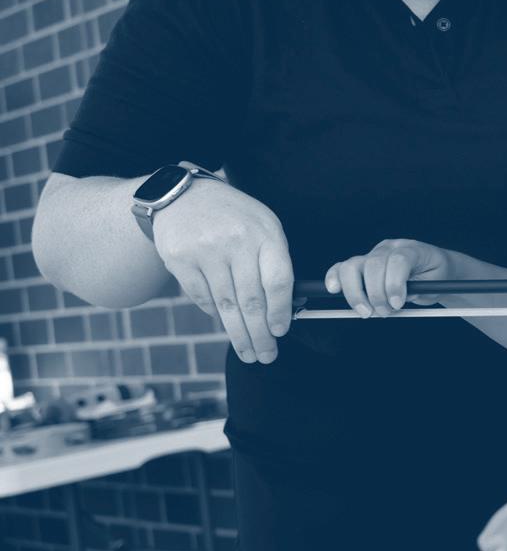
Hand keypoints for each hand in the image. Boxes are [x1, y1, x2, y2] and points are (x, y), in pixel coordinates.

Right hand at [151, 179, 292, 364]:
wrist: (182, 195)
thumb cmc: (234, 216)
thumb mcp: (264, 226)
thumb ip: (274, 261)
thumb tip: (282, 308)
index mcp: (265, 233)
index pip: (277, 281)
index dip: (280, 312)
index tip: (281, 332)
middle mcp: (236, 242)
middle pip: (252, 300)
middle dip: (260, 334)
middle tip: (266, 356)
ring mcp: (206, 251)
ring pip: (226, 304)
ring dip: (238, 334)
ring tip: (248, 352)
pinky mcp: (180, 259)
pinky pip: (202, 297)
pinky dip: (214, 314)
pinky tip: (224, 323)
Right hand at [324, 239, 451, 316]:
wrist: (435, 268)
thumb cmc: (435, 276)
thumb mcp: (435, 285)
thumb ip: (417, 291)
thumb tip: (395, 301)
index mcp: (412, 249)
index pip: (398, 260)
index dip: (395, 284)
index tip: (397, 304)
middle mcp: (390, 247)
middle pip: (373, 264)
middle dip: (376, 294)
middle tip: (383, 312)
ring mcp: (374, 253)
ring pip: (353, 266)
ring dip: (355, 293)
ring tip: (366, 312)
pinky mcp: (362, 263)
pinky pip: (342, 268)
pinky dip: (335, 278)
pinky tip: (334, 289)